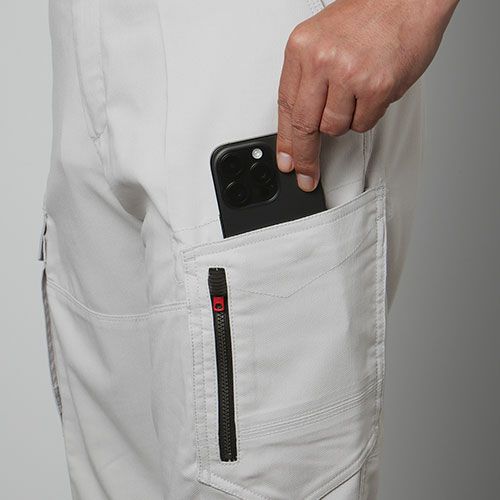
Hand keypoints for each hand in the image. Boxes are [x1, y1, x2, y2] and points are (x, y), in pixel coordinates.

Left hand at [276, 0, 458, 190]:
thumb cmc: (368, 16)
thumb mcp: (321, 39)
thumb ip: (307, 79)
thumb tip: (298, 124)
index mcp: (302, 47)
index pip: (286, 107)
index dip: (286, 141)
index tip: (286, 161)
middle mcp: (322, 59)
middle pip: (305, 126)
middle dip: (305, 156)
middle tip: (307, 174)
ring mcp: (349, 73)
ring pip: (335, 127)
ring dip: (345, 120)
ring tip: (357, 91)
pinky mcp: (377, 86)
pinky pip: (363, 123)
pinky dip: (368, 114)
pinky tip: (373, 89)